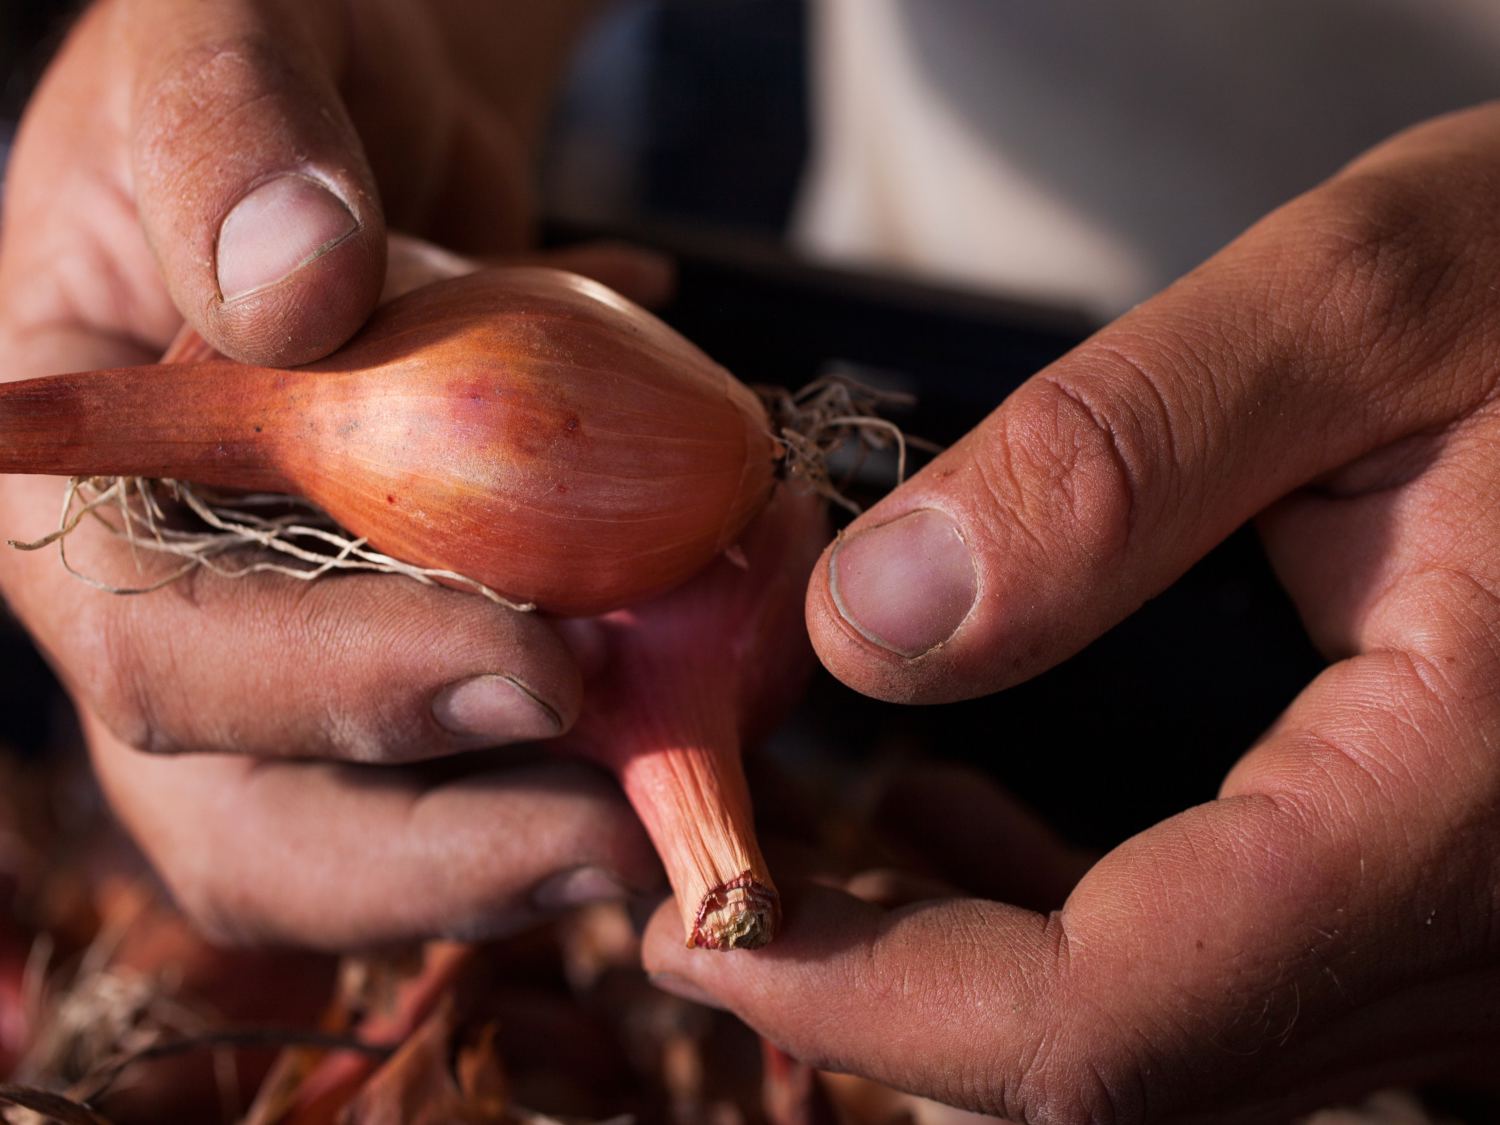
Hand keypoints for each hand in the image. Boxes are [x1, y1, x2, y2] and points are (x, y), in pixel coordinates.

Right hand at [0, 0, 673, 946]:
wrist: (388, 116)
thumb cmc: (286, 69)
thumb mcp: (226, 41)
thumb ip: (229, 135)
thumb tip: (293, 292)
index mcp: (83, 496)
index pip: (168, 659)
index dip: (342, 694)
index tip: (535, 673)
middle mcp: (188, 604)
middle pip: (269, 814)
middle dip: (445, 850)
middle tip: (617, 834)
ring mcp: (320, 638)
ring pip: (397, 815)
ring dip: (545, 830)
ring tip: (684, 791)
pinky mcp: (441, 636)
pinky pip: (514, 743)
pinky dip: (620, 736)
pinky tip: (716, 683)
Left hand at [646, 105, 1499, 1120]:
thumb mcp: (1366, 307)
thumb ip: (1110, 466)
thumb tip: (866, 627)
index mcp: (1460, 803)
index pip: (1109, 1023)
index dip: (866, 1000)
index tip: (695, 919)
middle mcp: (1493, 936)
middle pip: (1126, 1066)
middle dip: (881, 988)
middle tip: (725, 859)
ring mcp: (1490, 949)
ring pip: (1176, 1049)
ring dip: (960, 972)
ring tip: (812, 838)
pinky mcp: (1465, 903)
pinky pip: (1237, 990)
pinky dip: (1065, 938)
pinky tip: (962, 831)